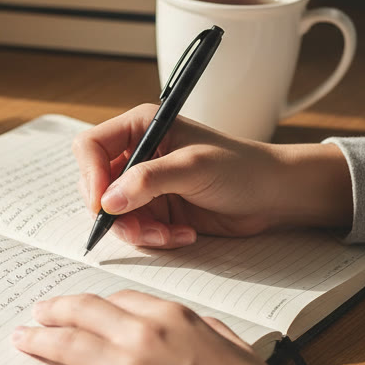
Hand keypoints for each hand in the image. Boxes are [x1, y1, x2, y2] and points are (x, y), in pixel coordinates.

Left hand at [0, 291, 283, 364]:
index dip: (96, 305)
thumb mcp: (235, 346)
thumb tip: (190, 325)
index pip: (121, 300)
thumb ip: (206, 330)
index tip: (84, 309)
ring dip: (36, 341)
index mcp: (172, 317)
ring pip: (65, 346)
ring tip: (20, 339)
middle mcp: (142, 335)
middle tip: (39, 313)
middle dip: (56, 311)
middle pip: (84, 313)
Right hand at [74, 105, 352, 248]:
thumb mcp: (194, 168)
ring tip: (169, 234)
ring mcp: (146, 184)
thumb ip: (148, 180)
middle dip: (117, 212)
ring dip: (139, 230)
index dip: (90, 176)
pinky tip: (183, 234)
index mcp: (141, 127)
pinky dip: (155, 237)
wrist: (274, 195)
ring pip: (115, 214)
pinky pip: (137, 229)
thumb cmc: (242, 168)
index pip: (91, 147)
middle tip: (139, 228)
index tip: (103, 205)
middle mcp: (139, 153)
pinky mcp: (157, 209)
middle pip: (96, 185)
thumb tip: (108, 201)